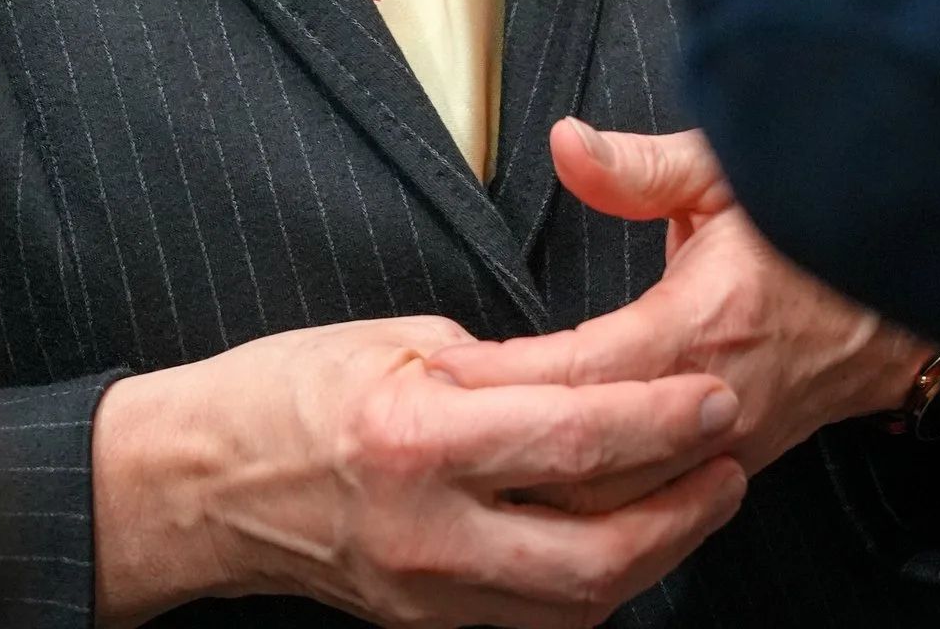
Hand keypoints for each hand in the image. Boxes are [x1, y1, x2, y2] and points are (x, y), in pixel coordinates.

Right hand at [92, 312, 747, 627]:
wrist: (208, 484)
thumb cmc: (291, 391)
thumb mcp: (396, 339)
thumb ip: (497, 366)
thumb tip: (583, 375)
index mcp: (418, 434)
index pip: (572, 438)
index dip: (659, 420)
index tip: (714, 397)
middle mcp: (431, 529)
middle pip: (596, 552)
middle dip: (684, 509)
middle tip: (731, 458)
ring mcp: (430, 592)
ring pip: (579, 604)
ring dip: (655, 554)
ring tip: (699, 498)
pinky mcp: (428, 624)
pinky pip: (538, 624)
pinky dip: (595, 587)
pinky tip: (626, 543)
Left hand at [431, 126, 930, 478]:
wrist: (905, 287)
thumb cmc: (810, 223)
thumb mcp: (726, 170)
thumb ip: (638, 165)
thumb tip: (565, 143)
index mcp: (702, 327)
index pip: (582, 373)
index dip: (507, 379)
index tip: (441, 375)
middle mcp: (712, 401)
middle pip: (592, 459)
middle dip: (508, 449)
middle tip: (426, 434)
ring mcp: (725, 444)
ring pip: (619, 501)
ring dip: (544, 488)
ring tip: (465, 467)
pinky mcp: (731, 460)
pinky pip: (650, 502)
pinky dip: (591, 503)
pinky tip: (538, 495)